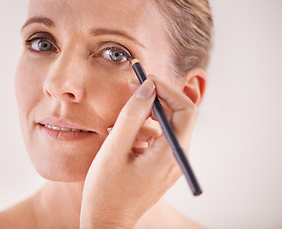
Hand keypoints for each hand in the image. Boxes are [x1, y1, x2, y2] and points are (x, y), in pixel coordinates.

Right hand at [80, 75, 197, 228]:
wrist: (107, 221)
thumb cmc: (107, 189)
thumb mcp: (115, 147)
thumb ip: (132, 114)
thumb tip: (147, 87)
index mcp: (171, 153)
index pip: (185, 109)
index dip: (167, 89)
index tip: (146, 78)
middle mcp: (178, 158)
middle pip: (177, 116)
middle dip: (155, 100)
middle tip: (132, 90)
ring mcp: (172, 164)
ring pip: (166, 127)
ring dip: (146, 117)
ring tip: (120, 121)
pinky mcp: (163, 167)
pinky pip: (159, 140)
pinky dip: (143, 132)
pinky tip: (123, 138)